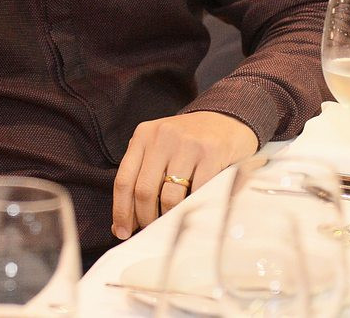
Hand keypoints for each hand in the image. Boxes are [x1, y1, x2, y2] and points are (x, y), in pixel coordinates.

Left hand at [111, 111, 257, 239]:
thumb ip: (142, 176)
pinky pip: (197, 193)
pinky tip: (193, 214)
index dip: (121, 210)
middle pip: (144, 191)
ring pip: (170, 196)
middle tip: (151, 231)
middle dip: (145, 218)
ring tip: (172, 224)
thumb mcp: (160, 148)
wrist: (228, 118)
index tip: (123, 232)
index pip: (123, 180)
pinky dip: (193, 210)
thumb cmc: (189, 142)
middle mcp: (162, 137)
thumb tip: (124, 223)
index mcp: (143, 136)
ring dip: (169, 218)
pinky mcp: (211, 153)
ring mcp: (187, 144)